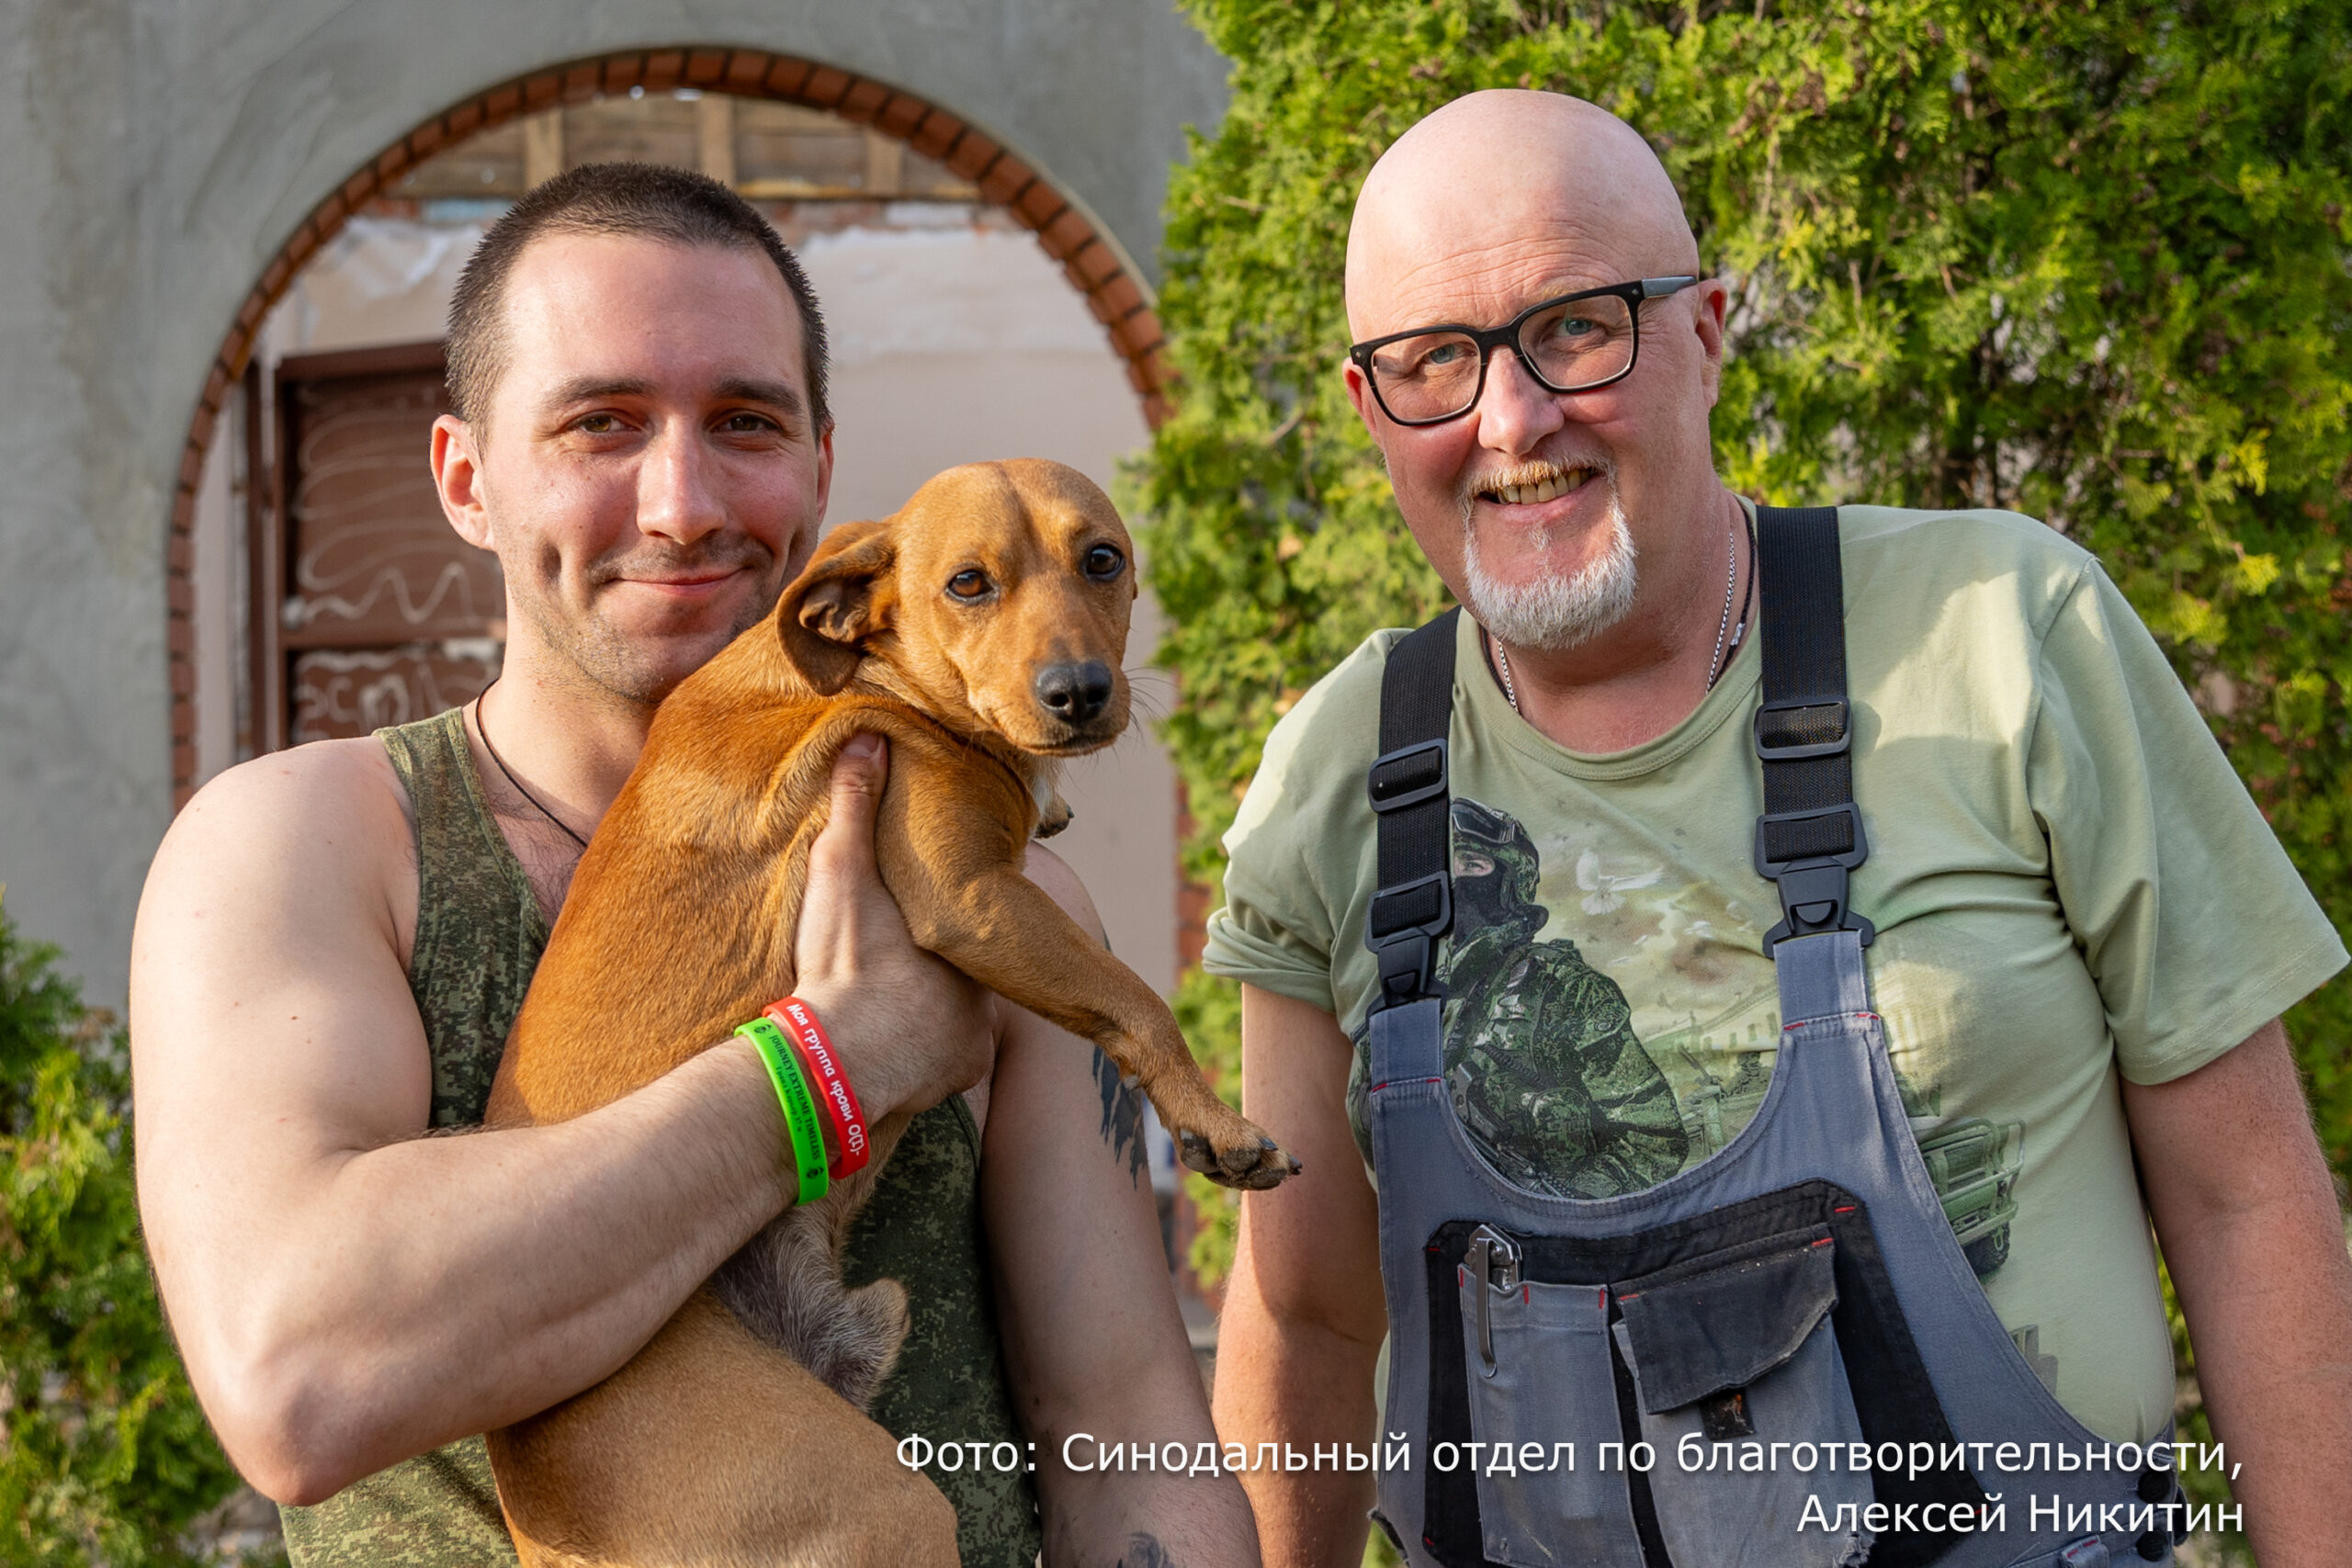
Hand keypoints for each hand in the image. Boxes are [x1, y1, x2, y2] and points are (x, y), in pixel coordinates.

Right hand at [788, 733, 994, 1120]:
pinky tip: (892, 1050)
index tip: (906, 930)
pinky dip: (928, 1060)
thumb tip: (870, 738)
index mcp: (961, 927)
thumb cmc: (844, 962)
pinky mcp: (964, 1072)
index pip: (963, 919)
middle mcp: (983, 978)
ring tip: (886, 1011)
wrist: (836, 1056)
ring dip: (931, 1018)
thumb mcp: (841, 871)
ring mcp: (977, 1032)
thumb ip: (855, 805)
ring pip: (960, 1018)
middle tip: (891, 973)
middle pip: (963, 970)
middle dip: (935, 973)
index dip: (937, 922)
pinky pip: (951, 1063)